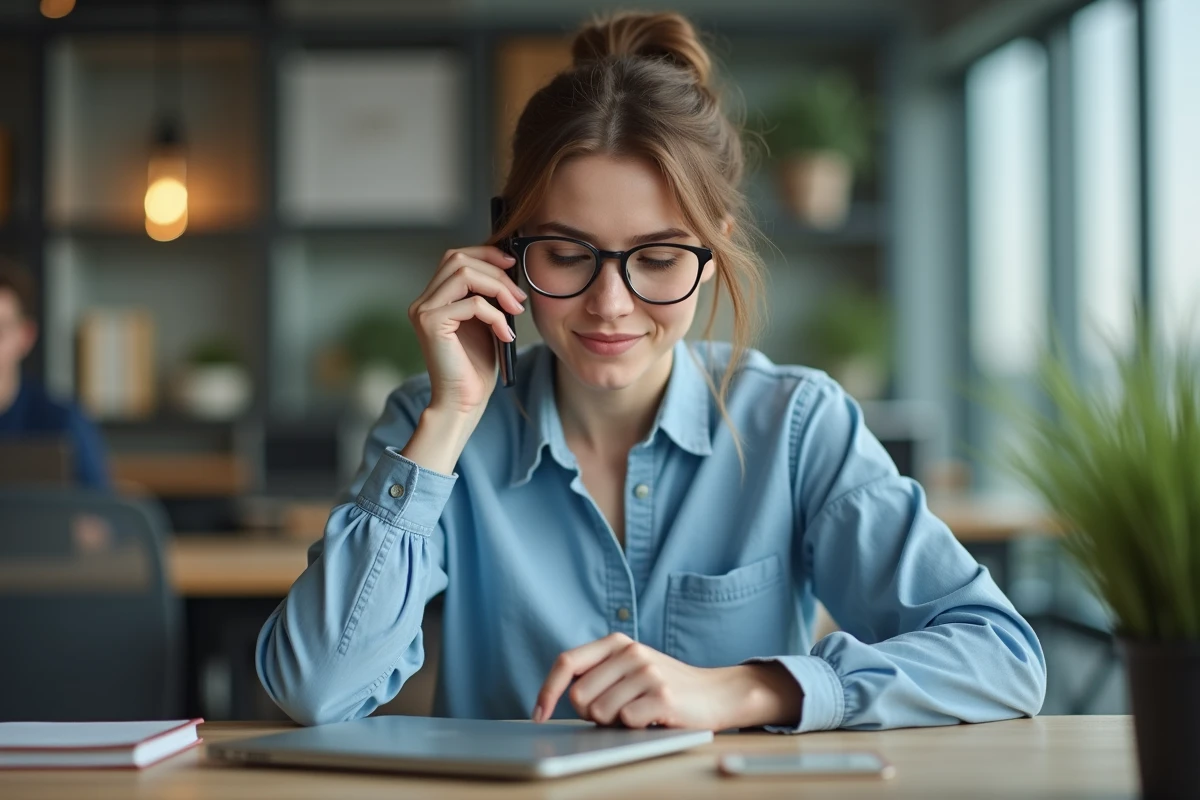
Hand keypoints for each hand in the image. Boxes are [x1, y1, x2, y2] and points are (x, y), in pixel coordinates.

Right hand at [407, 246, 525, 416]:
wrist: (463, 402)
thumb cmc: (476, 367)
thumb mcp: (486, 321)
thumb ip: (487, 295)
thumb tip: (508, 266)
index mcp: (434, 298)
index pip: (455, 257)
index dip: (485, 254)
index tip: (512, 264)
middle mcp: (423, 301)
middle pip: (458, 259)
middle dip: (495, 271)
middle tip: (519, 296)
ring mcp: (424, 311)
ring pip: (464, 274)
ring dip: (498, 288)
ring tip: (516, 310)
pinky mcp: (431, 324)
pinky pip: (473, 304)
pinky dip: (496, 316)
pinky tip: (506, 335)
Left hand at [532, 633, 802, 730]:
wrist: (717, 693)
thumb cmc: (666, 686)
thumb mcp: (630, 668)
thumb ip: (599, 675)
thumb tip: (560, 699)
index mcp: (617, 643)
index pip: (567, 662)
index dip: (547, 690)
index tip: (539, 715)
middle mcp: (630, 652)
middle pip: (579, 696)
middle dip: (591, 714)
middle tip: (617, 712)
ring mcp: (647, 672)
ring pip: (600, 713)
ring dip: (614, 723)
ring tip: (638, 713)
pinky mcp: (662, 696)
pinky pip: (625, 722)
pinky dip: (634, 727)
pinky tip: (652, 718)